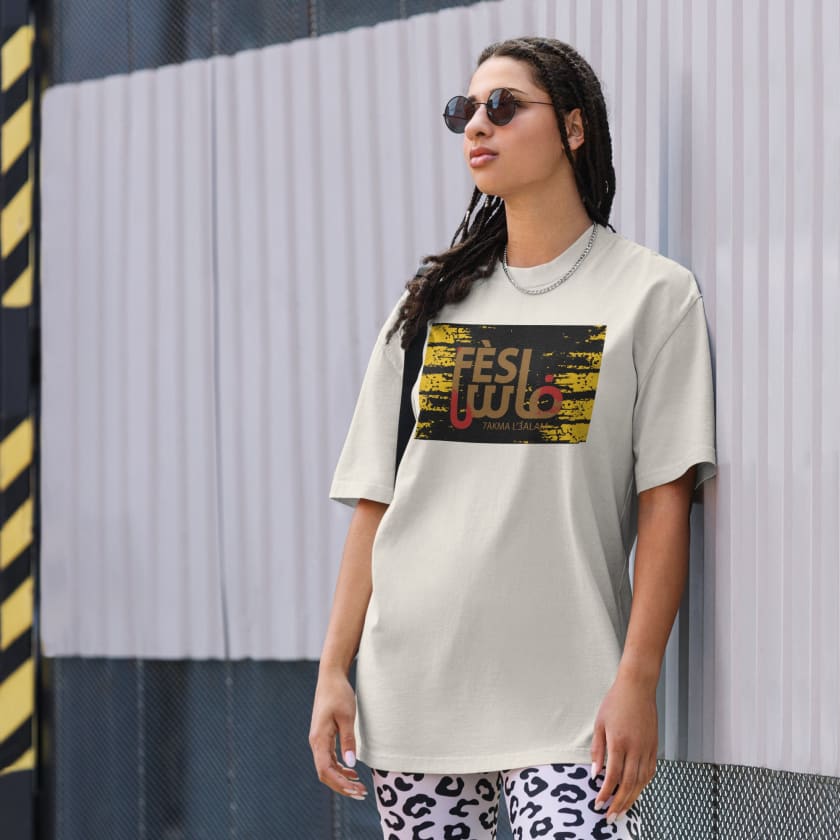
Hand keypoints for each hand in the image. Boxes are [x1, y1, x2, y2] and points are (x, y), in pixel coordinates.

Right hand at [309, 669, 368, 800]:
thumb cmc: (339, 693)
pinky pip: (329, 758)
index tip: (356, 789)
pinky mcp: (323, 736)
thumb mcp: (347, 716)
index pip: (325, 770)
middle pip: (325, 773)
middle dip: (342, 786)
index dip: (340, 783)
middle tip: (361, 793)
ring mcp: (318, 739)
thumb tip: (351, 764)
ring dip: (342, 779)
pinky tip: (352, 772)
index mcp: (319, 739)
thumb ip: (348, 740)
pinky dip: (340, 768)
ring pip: (327, 767)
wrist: (331, 677)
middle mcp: (316, 742)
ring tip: (359, 786)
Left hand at [590, 673, 657, 823]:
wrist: (637, 688)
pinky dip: (643, 785)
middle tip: (610, 816)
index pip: (613, 776)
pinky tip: (636, 792)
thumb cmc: (615, 702)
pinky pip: (650, 772)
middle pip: (629, 784)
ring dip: (631, 799)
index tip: (598, 803)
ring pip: (641, 782)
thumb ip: (597, 750)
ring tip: (622, 810)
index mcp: (619, 742)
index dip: (606, 793)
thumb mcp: (599, 723)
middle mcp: (635, 748)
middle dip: (618, 803)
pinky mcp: (654, 747)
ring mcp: (647, 749)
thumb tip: (596, 773)